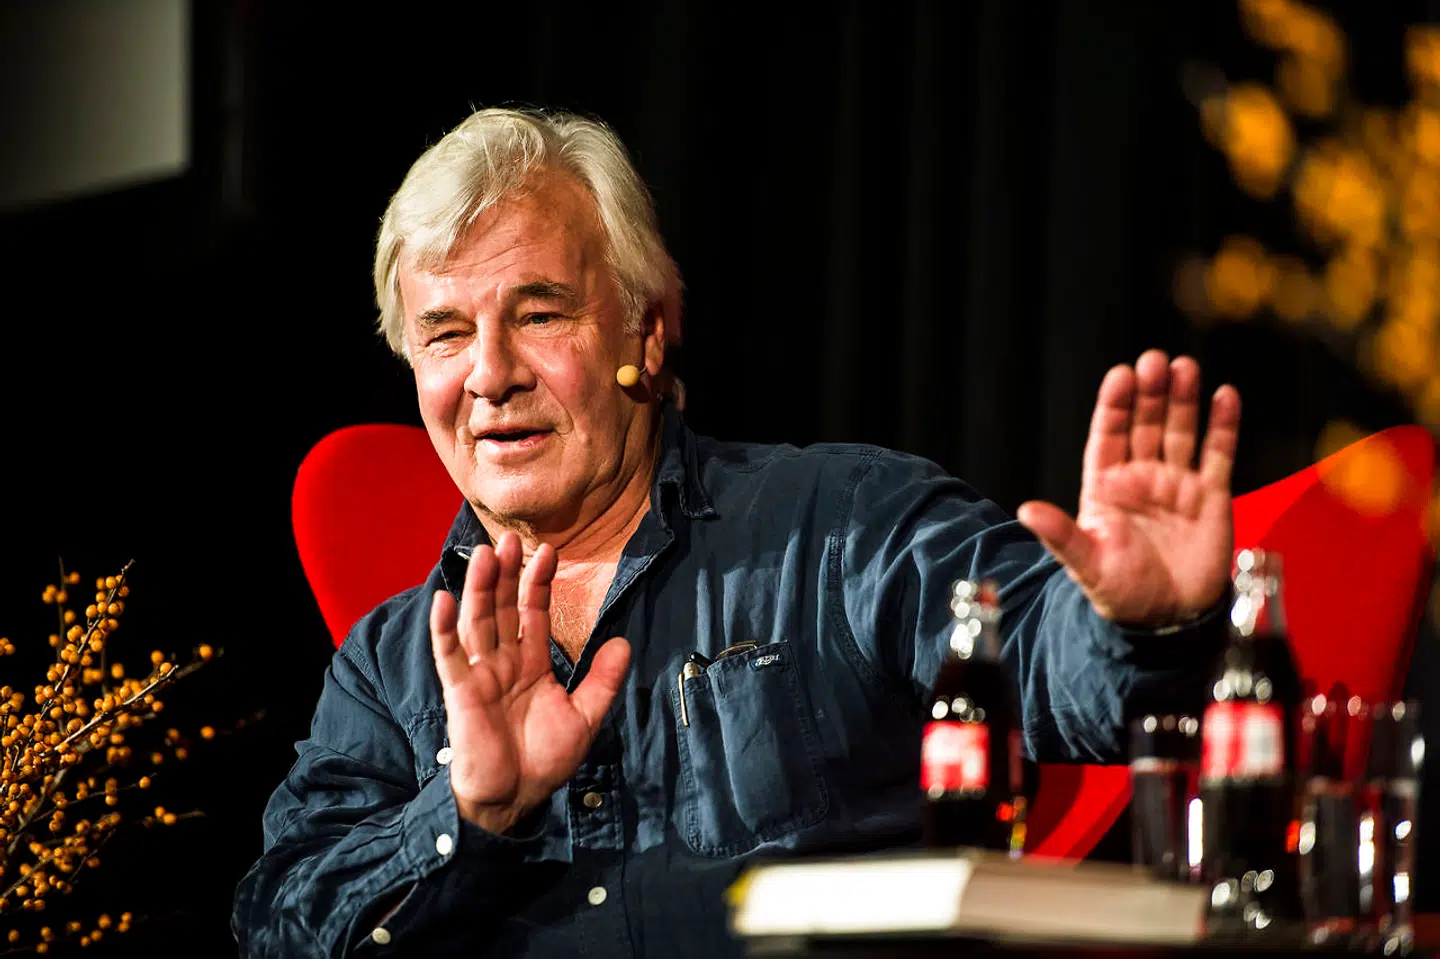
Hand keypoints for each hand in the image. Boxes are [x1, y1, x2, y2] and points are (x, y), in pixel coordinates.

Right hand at [429, 532, 630, 832]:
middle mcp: (503, 661)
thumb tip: (624, 643)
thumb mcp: (584, 716)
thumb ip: (603, 680)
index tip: (549, 551)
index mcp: (531, 663)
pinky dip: (442, 628)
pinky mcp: (460, 692)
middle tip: (508, 539)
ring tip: (484, 555)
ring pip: (476, 622)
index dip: (539, 583)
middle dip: (505, 574)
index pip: (533, 613)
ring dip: (477, 588)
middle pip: (500, 608)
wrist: (515, 798)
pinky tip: (442, 598)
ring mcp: (479, 674)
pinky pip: (448, 655)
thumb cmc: (544, 760)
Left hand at [1016, 350, 1240, 626]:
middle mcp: (1140, 478)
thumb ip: (1061, 534)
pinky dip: (1222, 425)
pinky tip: (1225, 395)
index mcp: (1106, 487)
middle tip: (1156, 360)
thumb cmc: (1120, 590)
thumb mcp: (1086, 562)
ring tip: (1184, 367)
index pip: (1108, 436)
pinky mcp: (1210, 496)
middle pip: (1144, 425)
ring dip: (1183, 400)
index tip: (1121, 375)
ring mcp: (1176, 484)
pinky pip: (1218, 454)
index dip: (1114, 406)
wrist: (1166, 619)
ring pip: (1180, 431)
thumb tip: (1026, 510)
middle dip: (1150, 393)